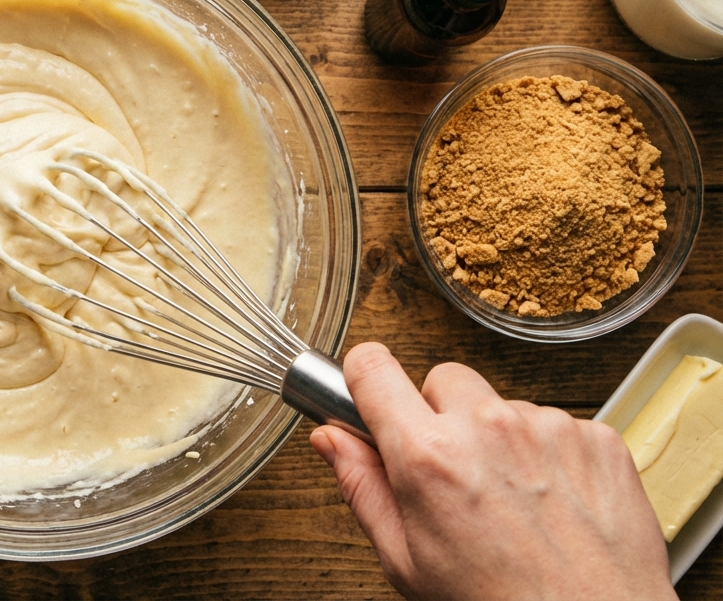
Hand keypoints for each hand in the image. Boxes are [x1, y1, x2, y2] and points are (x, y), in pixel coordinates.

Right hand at [310, 342, 674, 600]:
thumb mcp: (406, 561)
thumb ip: (362, 487)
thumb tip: (331, 440)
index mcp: (429, 458)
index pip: (373, 368)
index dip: (364, 377)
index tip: (369, 391)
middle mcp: (488, 429)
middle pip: (442, 379)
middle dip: (439, 415)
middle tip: (453, 470)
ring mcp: (548, 428)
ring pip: (501, 404)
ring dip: (498, 437)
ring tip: (512, 500)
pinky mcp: (596, 436)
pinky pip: (555, 423)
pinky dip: (548, 453)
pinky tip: (550, 500)